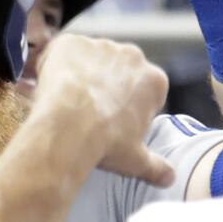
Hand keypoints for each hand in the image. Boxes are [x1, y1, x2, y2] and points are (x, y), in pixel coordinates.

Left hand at [32, 33, 173, 187]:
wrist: (69, 128)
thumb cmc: (106, 143)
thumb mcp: (136, 160)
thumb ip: (156, 167)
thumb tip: (170, 179)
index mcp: (154, 81)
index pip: (144, 89)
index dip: (129, 105)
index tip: (114, 120)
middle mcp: (132, 56)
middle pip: (119, 69)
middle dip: (108, 85)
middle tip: (89, 110)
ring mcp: (101, 46)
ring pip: (91, 58)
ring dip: (83, 73)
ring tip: (68, 99)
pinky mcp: (72, 42)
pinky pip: (63, 51)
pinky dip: (57, 65)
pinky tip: (52, 85)